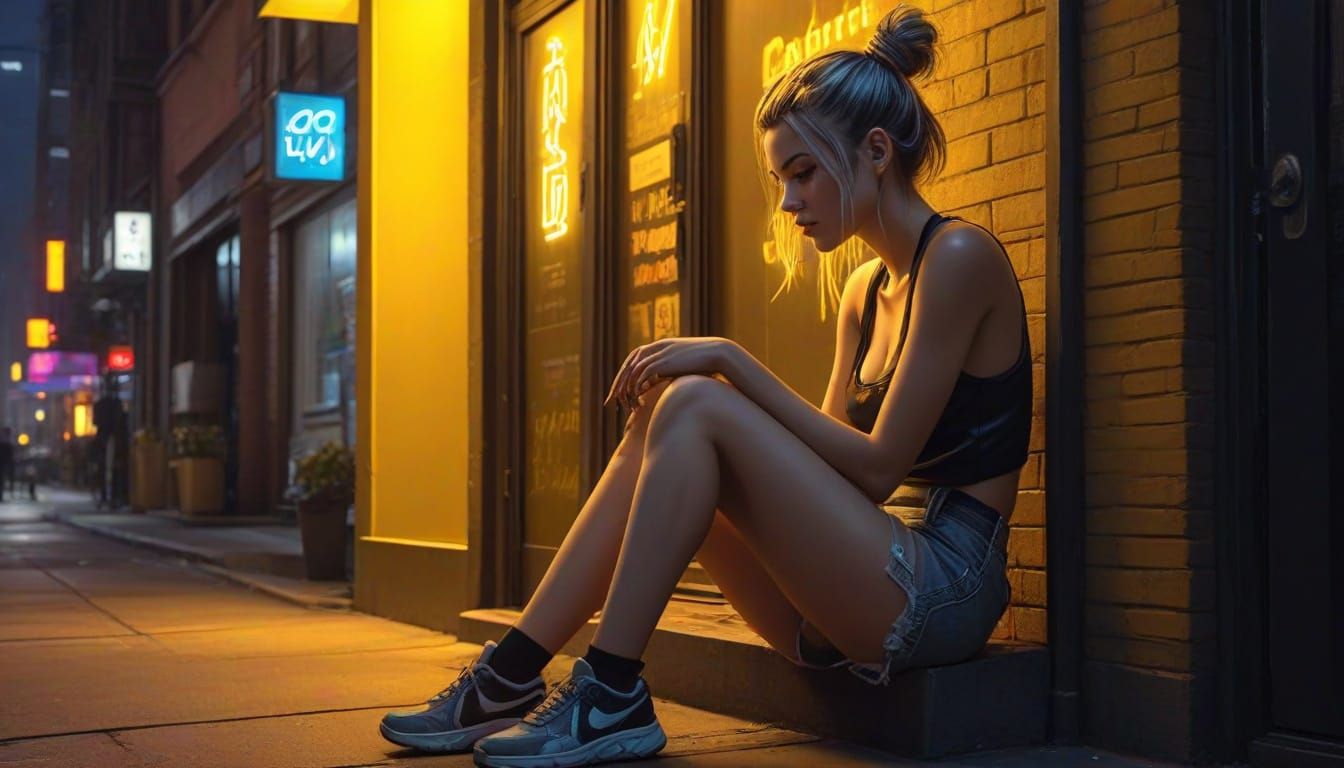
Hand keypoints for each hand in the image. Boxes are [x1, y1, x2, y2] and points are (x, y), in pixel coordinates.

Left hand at [605, 337, 735, 410]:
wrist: (719, 353)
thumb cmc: (705, 363)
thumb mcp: (683, 365)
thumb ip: (669, 370)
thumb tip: (659, 383)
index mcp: (659, 346)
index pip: (632, 360)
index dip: (622, 377)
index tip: (616, 393)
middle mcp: (656, 347)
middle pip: (628, 366)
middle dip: (617, 385)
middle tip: (610, 402)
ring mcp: (659, 353)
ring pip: (632, 372)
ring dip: (626, 390)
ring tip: (627, 407)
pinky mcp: (663, 361)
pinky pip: (642, 375)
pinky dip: (637, 388)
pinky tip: (637, 401)